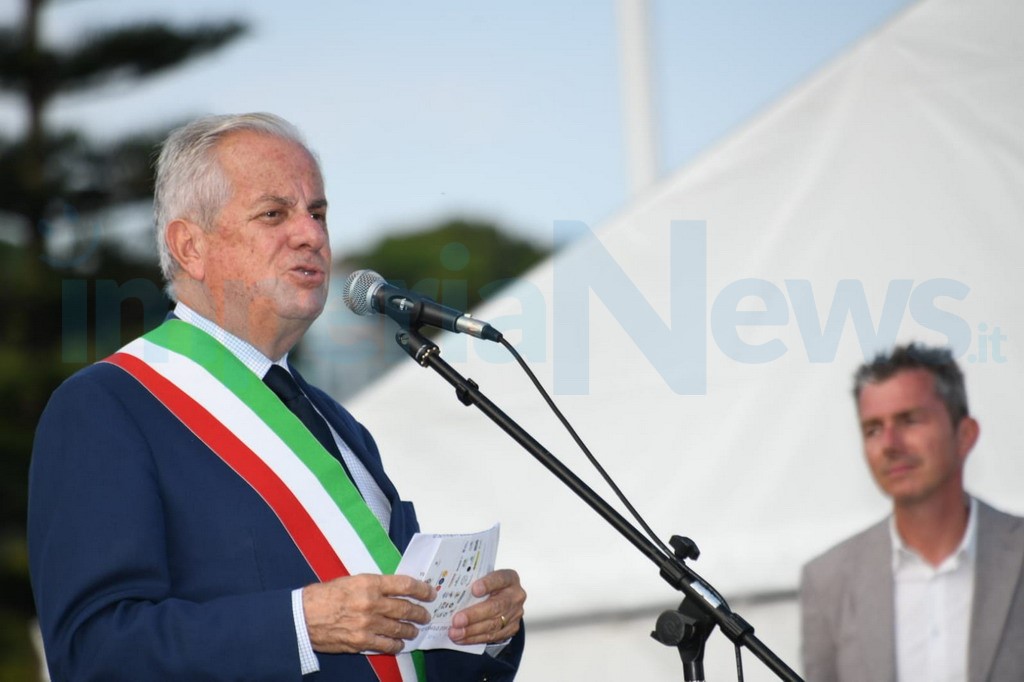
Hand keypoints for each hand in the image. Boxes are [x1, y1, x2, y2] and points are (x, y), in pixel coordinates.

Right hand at [303, 574, 434, 653]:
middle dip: (419, 612)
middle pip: (405, 608)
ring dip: (410, 629)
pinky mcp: (361, 641)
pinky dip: (396, 645)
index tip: (430, 592)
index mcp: (369, 583)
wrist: (303, 616)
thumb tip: (395, 589)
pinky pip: (386, 645)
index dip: (421, 589)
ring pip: (399, 628)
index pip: (404, 584)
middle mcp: (371, 603)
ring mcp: (367, 623)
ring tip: (415, 630)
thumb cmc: (325, 596)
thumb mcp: (351, 581)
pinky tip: (399, 644)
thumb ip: (374, 585)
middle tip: (426, 614)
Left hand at [448, 569, 525, 644]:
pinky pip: (493, 636)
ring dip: (471, 631)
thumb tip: (450, 592)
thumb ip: (474, 582)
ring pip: (493, 625)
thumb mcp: (485, 578)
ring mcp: (515, 613)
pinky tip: (462, 639)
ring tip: (454, 633)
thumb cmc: (488, 586)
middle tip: (456, 621)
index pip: (500, 579)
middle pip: (496, 606)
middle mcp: (516, 595)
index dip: (488, 584)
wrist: (503, 599)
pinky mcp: (512, 628)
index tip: (474, 589)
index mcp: (510, 578)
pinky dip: (475, 638)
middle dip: (474, 615)